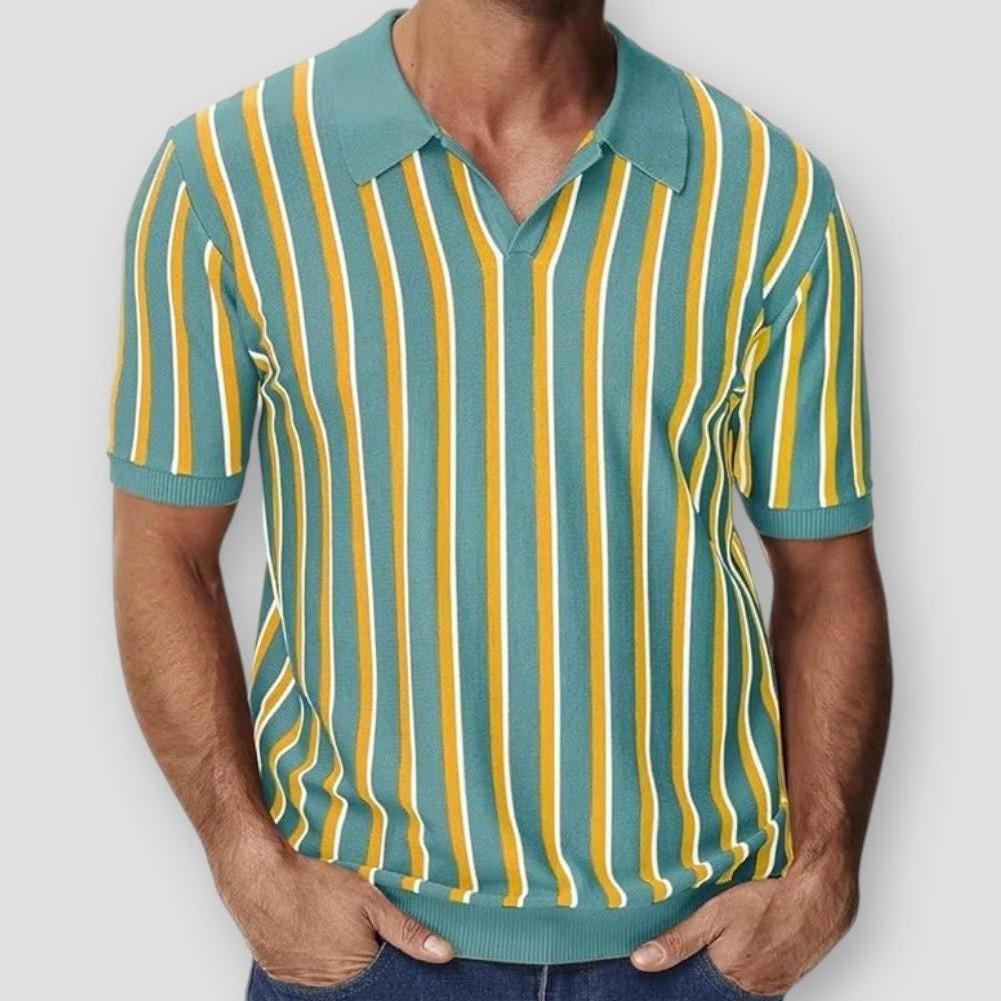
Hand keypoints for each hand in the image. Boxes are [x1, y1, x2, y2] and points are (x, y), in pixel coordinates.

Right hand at [207, 827, 453, 986]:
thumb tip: (443, 953)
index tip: (384, 939)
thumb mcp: (371, 901)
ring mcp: (305, 984)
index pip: (387, 975)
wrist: (261, 880)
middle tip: (352, 926)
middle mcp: (332, 985)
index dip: (389, 955)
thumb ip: (407, 930)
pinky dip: (315, 960)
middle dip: (365, 956)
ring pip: (334, 978)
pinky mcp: (283, 976)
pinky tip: (314, 933)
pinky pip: (308, 976)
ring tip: (331, 926)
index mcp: (359, 969)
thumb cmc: (315, 885)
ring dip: (339, 958)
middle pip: (361, 978)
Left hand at [630, 861, 858, 994]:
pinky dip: (743, 972)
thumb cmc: (769, 902)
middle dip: (699, 978)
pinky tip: (743, 951)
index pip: (691, 991)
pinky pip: (755, 983)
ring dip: (722, 974)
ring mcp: (770, 986)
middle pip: (712, 991)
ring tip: (722, 949)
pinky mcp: (783, 980)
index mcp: (728, 977)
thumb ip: (678, 940)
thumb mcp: (714, 915)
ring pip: (734, 987)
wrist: (819, 898)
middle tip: (696, 954)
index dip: (676, 981)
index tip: (660, 977)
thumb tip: (642, 961)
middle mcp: (750, 989)